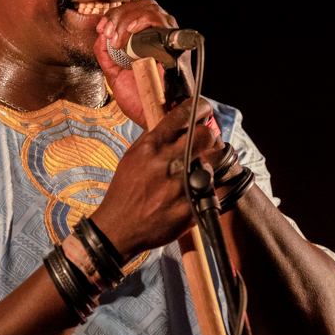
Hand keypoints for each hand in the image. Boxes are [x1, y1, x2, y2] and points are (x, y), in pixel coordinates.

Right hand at [90, 99, 215, 261]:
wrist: (119, 227)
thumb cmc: (126, 190)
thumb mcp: (133, 156)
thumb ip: (155, 138)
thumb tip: (176, 123)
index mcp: (152, 146)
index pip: (183, 114)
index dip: (200, 107)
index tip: (204, 109)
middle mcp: (167, 162)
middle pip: (206, 135)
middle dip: (210, 136)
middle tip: (207, 142)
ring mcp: (181, 185)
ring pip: (214, 161)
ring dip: (211, 162)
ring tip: (202, 168)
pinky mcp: (191, 205)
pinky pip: (212, 188)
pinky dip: (208, 187)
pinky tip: (197, 190)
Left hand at [94, 0, 192, 127]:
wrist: (155, 119)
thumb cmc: (141, 101)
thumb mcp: (114, 76)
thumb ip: (106, 56)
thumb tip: (100, 36)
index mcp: (145, 42)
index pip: (133, 12)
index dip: (115, 15)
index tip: (102, 29)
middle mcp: (159, 37)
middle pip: (141, 5)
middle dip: (119, 14)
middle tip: (107, 31)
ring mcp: (168, 40)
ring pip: (151, 8)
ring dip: (128, 17)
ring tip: (118, 36)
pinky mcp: (175, 47)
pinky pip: (162, 21)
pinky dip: (144, 20)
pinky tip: (131, 30)